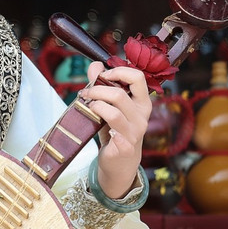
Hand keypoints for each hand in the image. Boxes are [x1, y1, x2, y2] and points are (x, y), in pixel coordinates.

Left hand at [80, 60, 152, 198]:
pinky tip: (95, 122)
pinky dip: (102, 122)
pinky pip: (113, 130)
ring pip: (114, 111)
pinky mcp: (125, 146)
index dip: (118, 71)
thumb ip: (102, 85)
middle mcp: (142, 116)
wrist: (120, 164)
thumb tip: (95, 65)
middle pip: (119, 94)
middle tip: (85, 93)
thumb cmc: (115, 132)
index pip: (138, 77)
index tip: (103, 75)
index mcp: (142, 103)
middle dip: (97, 90)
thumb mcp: (110, 107)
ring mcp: (135, 132)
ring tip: (88, 106)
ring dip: (95, 105)